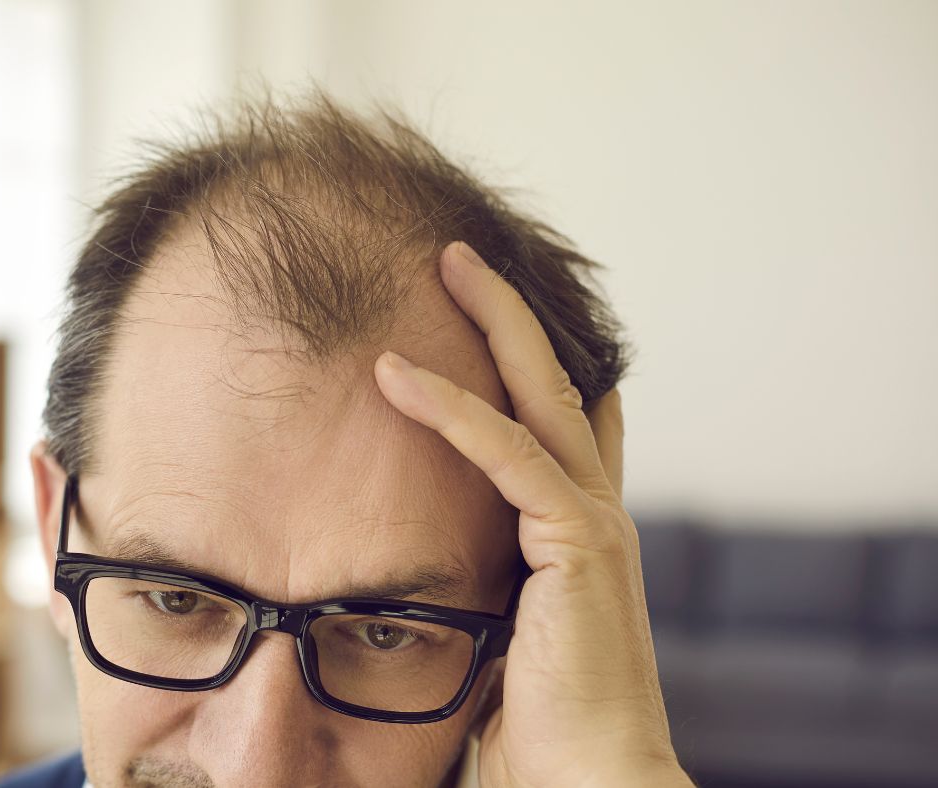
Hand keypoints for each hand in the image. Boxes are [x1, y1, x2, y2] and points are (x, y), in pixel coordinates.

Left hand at [373, 242, 690, 787]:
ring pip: (541, 395)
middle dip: (508, 316)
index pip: (565, 427)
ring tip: (444, 266)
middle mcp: (596, 514)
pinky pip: (507, 453)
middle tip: (459, 258)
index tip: (486, 317)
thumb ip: (471, 588)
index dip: (533, 365)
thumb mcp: (493, 635)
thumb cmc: (537, 726)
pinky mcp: (577, 542)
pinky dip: (450, 409)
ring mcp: (593, 523)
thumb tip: (408, 582)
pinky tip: (397, 374)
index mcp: (578, 535)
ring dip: (490, 324)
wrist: (588, 778)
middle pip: (556, 385)